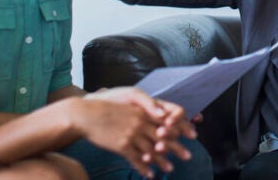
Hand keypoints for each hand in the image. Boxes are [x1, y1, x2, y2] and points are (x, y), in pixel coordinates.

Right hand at [78, 88, 194, 176]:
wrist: (86, 115)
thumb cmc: (106, 108)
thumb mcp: (128, 104)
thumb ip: (144, 111)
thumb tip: (159, 116)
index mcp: (143, 112)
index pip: (168, 121)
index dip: (181, 128)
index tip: (191, 135)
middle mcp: (140, 122)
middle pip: (164, 137)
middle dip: (177, 147)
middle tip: (188, 156)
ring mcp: (131, 134)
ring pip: (151, 150)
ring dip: (162, 161)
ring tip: (170, 169)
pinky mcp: (121, 145)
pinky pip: (136, 159)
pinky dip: (144, 168)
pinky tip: (150, 174)